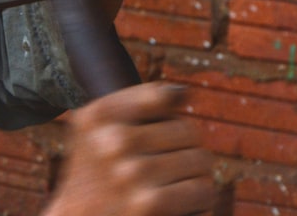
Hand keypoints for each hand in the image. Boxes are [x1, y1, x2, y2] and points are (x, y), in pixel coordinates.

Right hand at [43, 82, 215, 215]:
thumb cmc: (95, 173)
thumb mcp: (98, 128)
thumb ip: (139, 102)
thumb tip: (184, 92)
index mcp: (99, 114)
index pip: (163, 96)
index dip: (166, 116)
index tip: (152, 134)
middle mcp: (113, 140)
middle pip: (187, 129)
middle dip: (183, 149)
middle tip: (161, 166)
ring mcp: (130, 172)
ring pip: (200, 160)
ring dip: (191, 176)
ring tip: (167, 185)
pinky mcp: (149, 204)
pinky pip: (201, 190)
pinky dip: (196, 200)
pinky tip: (175, 204)